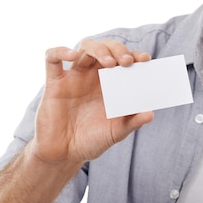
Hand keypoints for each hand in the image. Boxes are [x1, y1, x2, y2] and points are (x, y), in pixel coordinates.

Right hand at [28, 38, 153, 167]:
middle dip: (119, 50)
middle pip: (106, 48)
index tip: (145, 60)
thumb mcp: (116, 132)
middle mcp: (93, 76)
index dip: (134, 55)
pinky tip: (72, 55)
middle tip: (127, 62)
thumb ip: (132, 122)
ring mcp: (74, 77)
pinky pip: (52, 59)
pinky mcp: (54, 83)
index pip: (123, 60)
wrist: (65, 154)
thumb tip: (150, 114)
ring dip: (99, 49)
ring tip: (110, 62)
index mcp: (111, 83)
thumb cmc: (92, 140)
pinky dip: (60, 51)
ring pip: (85, 48)